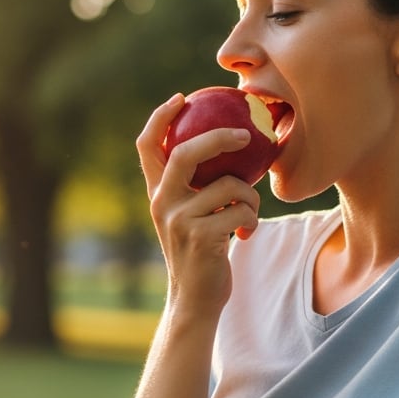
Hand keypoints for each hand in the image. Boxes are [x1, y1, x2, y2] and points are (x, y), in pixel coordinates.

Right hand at [137, 94, 261, 312]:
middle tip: (245, 135)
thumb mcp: (188, 216)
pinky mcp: (200, 236)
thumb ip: (195, 187)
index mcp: (157, 193)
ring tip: (247, 215)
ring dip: (249, 198)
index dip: (160, 117)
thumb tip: (229, 148)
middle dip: (219, 137)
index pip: (147, 146)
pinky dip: (251, 218)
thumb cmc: (200, 252)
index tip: (181, 99)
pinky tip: (245, 233)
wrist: (195, 299)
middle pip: (186, 152)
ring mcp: (178, 219)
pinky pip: (241, 210)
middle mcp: (162, 202)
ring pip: (230, 185)